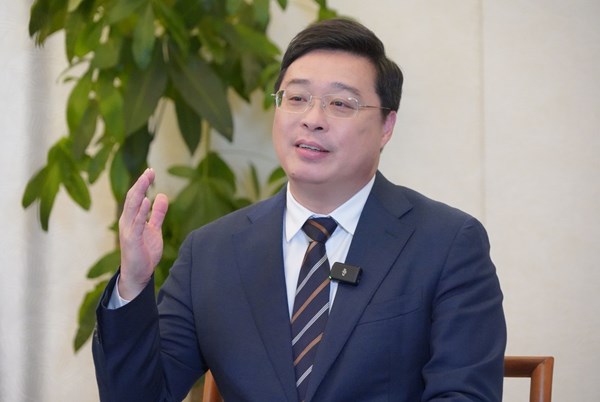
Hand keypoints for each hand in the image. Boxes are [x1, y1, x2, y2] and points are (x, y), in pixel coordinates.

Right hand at [118, 168, 168, 299]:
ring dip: (140, 192)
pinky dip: (141, 211)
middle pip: (133, 198)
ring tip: (146, 179)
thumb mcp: (154, 229)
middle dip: (141, 183)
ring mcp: (128, 230)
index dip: (142, 183)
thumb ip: (157, 213)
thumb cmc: (144, 251)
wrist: (138, 274)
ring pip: (133, 207)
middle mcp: (127, 221)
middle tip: (149, 170)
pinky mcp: (132, 240)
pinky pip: (137, 223)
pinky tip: (147, 201)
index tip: (151, 170)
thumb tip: (161, 195)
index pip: (136, 196)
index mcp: (131, 218)